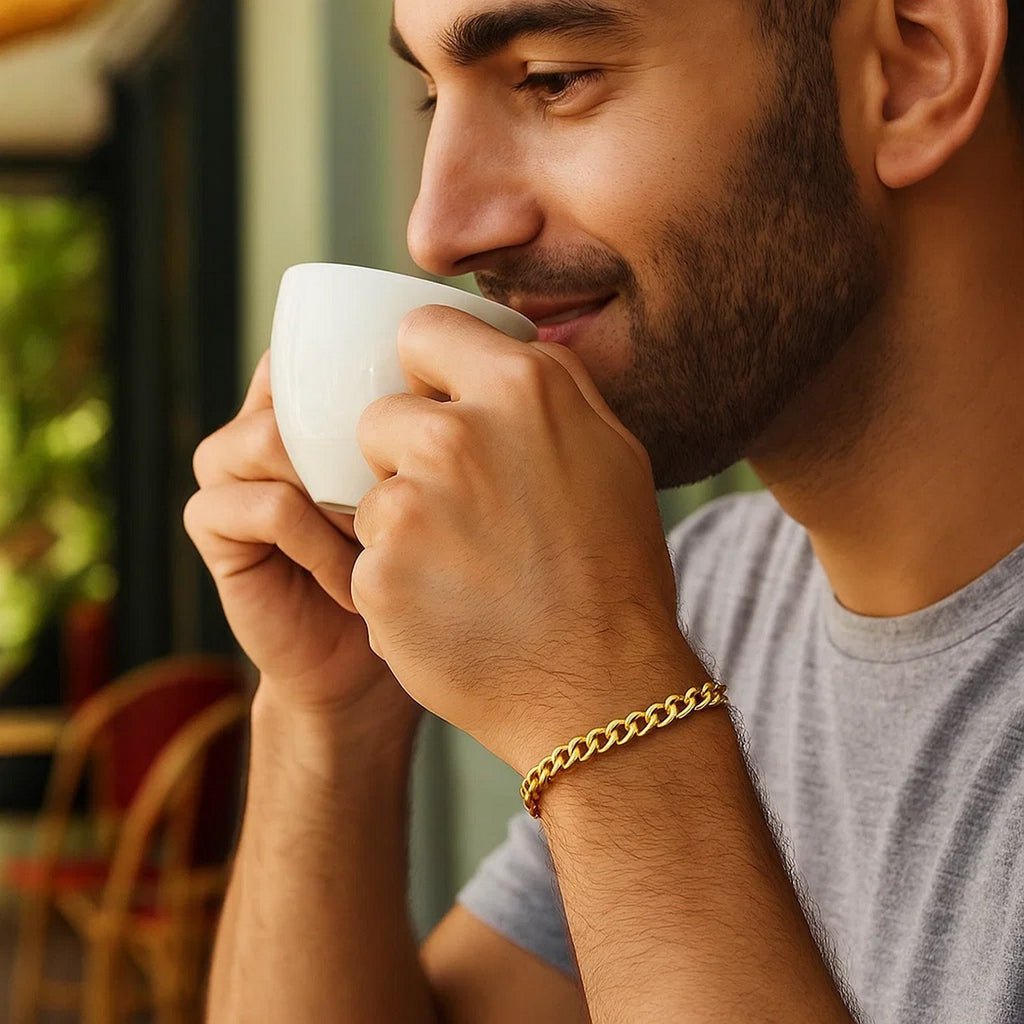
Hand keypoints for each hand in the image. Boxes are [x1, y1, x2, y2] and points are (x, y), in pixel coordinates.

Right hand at [185, 351, 416, 727]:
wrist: (367, 666)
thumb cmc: (415, 569)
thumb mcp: (437, 490)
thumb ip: (433, 431)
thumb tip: (482, 368)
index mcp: (312, 408)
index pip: (321, 352)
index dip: (369, 375)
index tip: (432, 420)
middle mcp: (265, 426)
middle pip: (297, 391)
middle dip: (360, 445)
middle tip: (413, 498)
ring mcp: (231, 470)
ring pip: (274, 439)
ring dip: (338, 495)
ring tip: (378, 545)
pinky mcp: (212, 523)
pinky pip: (268, 506)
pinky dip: (320, 546)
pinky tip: (351, 585)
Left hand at [352, 307, 698, 772]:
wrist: (601, 689)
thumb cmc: (615, 570)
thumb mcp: (612, 452)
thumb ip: (551, 383)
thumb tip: (503, 341)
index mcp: (521, 389)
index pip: (420, 330)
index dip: (423, 369)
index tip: (433, 400)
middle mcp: (456, 436)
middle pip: (379, 416)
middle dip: (404, 455)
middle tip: (458, 507)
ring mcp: (409, 507)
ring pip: (368, 491)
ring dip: (400, 523)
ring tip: (463, 568)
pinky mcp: (377, 574)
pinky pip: (365, 558)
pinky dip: (394, 581)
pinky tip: (448, 606)